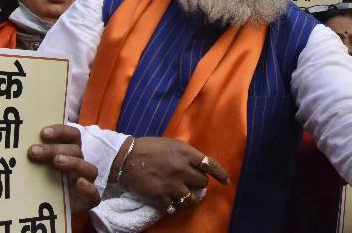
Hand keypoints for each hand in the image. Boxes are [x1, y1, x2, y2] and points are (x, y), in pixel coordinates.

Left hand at [28, 124, 99, 212]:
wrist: (45, 212)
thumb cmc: (39, 186)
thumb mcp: (35, 170)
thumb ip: (31, 158)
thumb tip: (10, 148)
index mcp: (70, 153)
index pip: (72, 136)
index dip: (61, 131)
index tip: (42, 132)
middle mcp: (79, 165)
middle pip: (76, 151)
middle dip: (55, 149)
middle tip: (33, 151)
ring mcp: (86, 183)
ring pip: (90, 169)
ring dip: (74, 162)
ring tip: (57, 161)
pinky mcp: (88, 201)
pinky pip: (94, 194)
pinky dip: (88, 187)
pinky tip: (79, 183)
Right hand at [113, 136, 227, 211]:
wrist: (126, 158)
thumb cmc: (149, 147)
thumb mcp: (173, 144)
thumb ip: (187, 154)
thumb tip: (198, 164)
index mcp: (187, 154)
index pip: (211, 165)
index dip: (220, 174)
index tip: (226, 181)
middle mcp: (182, 170)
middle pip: (202, 183)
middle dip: (199, 184)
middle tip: (192, 184)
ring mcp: (172, 184)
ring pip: (191, 199)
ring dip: (189, 199)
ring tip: (184, 197)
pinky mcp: (160, 196)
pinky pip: (173, 207)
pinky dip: (173, 206)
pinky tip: (170, 204)